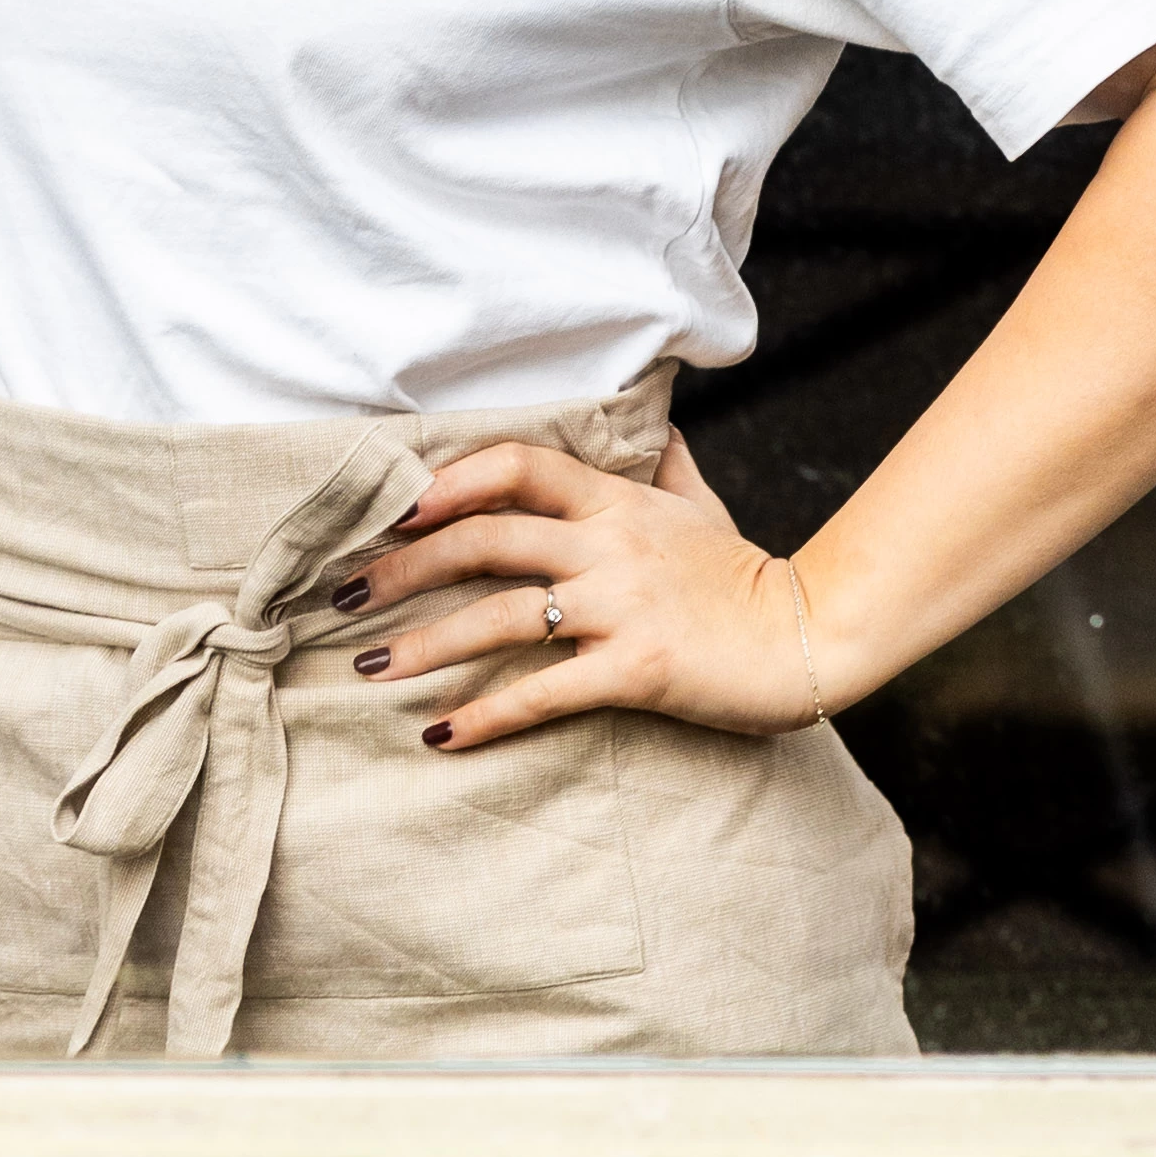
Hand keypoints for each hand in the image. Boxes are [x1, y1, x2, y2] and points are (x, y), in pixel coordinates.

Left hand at [332, 428, 830, 749]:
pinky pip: (542, 692)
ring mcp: (621, 606)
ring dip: (421, 645)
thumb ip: (667, 464)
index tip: (391, 510)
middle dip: (400, 568)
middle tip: (341, 594)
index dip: (446, 482)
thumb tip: (655, 422)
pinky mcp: (636, 668)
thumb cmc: (747, 576)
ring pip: (498, 616)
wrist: (814, 636)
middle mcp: (609, 545)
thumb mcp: (703, 506)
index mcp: (615, 501)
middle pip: (482, 539)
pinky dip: (484, 716)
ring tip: (366, 668)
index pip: (514, 466)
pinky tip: (438, 734)